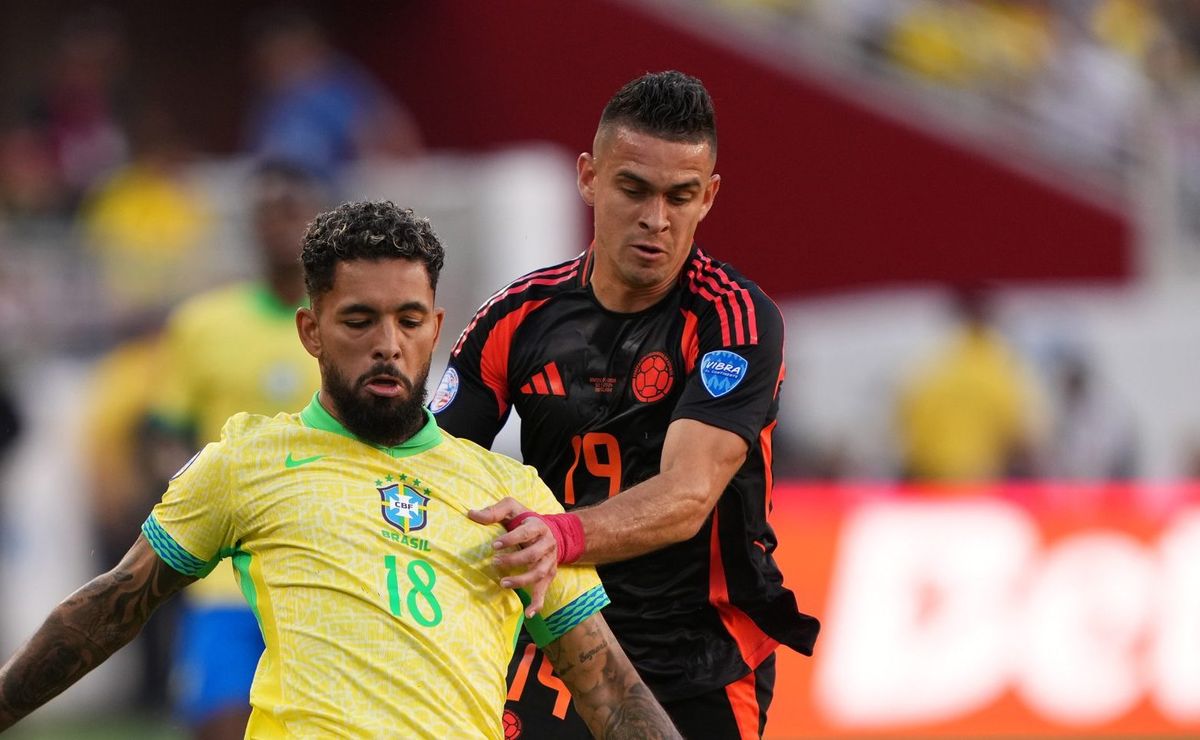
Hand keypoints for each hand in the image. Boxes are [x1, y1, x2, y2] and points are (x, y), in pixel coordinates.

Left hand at [468, 497, 557, 617]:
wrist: (552, 532)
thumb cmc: (524, 519)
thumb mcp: (512, 508)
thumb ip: (494, 511)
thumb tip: (471, 514)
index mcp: (538, 526)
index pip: (526, 532)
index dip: (511, 539)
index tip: (494, 546)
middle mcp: (547, 544)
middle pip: (533, 555)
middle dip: (513, 560)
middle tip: (494, 563)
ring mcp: (549, 561)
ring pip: (538, 573)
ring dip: (521, 580)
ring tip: (502, 583)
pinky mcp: (549, 574)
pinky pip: (544, 590)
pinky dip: (537, 603)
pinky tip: (528, 613)